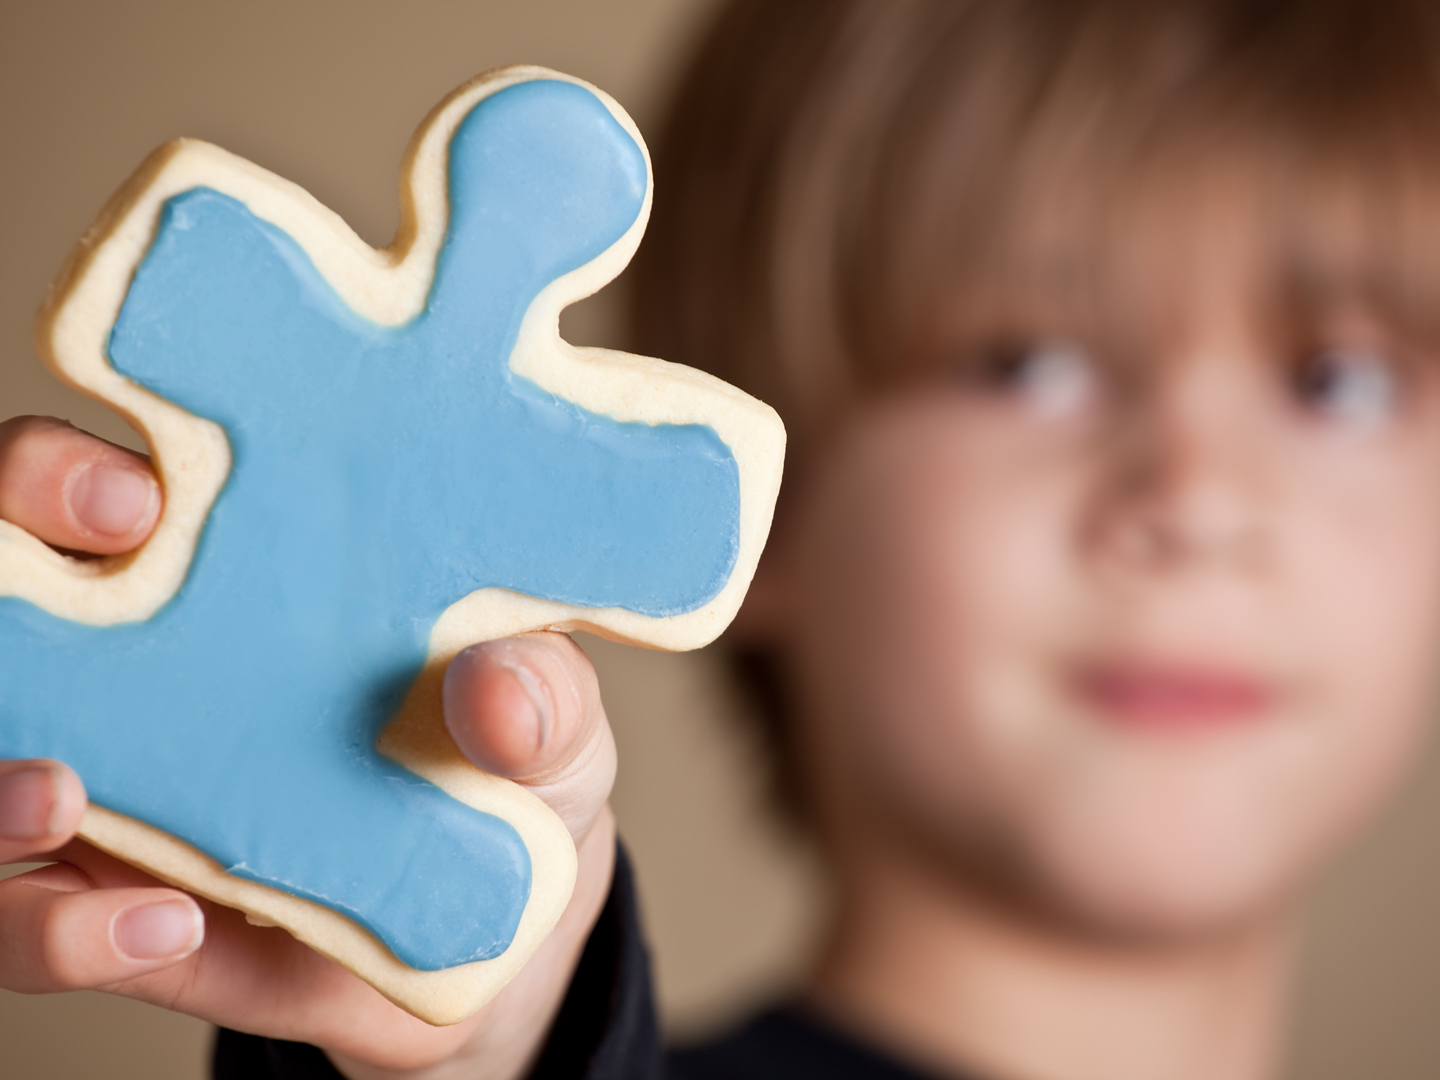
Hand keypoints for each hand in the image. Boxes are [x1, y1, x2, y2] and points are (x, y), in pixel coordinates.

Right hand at [0, 416, 619, 1079]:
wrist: (500, 923)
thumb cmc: (512, 759)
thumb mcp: (552, 720)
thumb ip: (543, 693)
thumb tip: (498, 687)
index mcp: (236, 568)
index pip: (93, 482)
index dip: (63, 469)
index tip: (137, 492)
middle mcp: (146, 660)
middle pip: (1, 581)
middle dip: (3, 559)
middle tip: (82, 583)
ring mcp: (112, 783)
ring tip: (64, 795)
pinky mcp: (106, 910)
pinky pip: (24, 923)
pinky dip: (61, 930)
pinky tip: (166, 923)